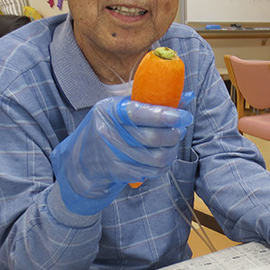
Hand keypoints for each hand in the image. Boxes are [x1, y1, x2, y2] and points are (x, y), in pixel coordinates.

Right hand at [51, 95, 192, 214]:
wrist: (82, 158)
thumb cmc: (108, 126)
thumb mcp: (121, 108)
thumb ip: (152, 102)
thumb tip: (187, 96)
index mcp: (111, 111)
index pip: (140, 113)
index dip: (164, 115)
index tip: (183, 116)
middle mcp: (111, 134)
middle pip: (153, 138)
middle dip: (173, 134)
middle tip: (179, 129)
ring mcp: (114, 155)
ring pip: (157, 157)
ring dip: (172, 151)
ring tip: (172, 143)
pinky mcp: (120, 172)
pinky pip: (152, 171)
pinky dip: (163, 165)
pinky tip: (163, 157)